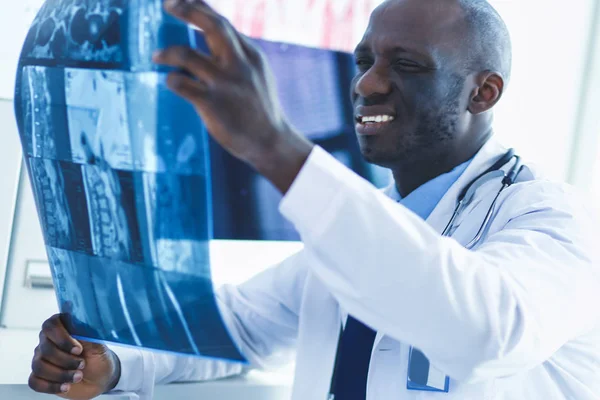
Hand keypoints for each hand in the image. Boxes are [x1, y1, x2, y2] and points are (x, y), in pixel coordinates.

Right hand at [29, 314, 120, 399]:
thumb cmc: (98, 356)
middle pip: (45, 349)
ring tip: (78, 376)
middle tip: (82, 364)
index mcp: (62, 327)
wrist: (100, 377)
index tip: (78, 350)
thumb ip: (86, 335)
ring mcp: (41, 358)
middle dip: (66, 360)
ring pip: (39, 366)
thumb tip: (79, 329)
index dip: (62, 338)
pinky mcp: (39, 376)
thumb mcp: (97, 345)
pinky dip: (51, 386)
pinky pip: (35, 382)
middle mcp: (48, 340)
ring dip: (61, 374)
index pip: (51, 326)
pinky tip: (66, 386)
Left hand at [154, 0, 313, 192]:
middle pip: (211, 25)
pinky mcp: (212, 104)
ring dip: (167, 52)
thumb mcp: (258, 74)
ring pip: (186, 54)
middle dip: (187, 9)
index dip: (199, 6)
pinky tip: (171, 82)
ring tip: (157, 55)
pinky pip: (181, 83)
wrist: (271, 142)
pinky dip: (172, 79)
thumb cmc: (260, 109)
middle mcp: (239, 64)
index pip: (222, 21)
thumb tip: (212, 37)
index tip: (181, 1)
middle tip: (168, 4)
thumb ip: (238, 55)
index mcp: (251, 55)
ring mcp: (225, 84)